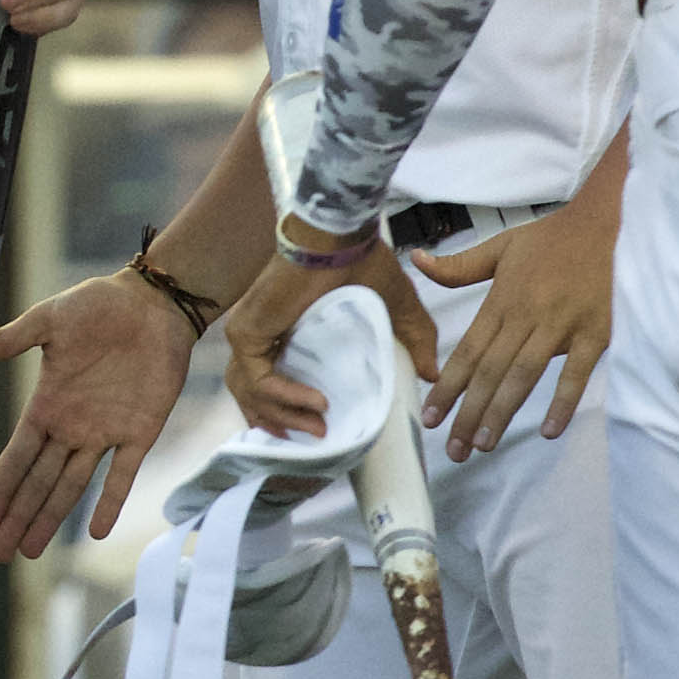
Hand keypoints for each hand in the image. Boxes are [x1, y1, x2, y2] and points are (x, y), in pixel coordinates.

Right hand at [0, 271, 192, 559]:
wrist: (152, 302)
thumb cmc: (99, 305)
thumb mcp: (50, 319)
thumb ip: (16, 338)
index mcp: (47, 405)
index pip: (17, 459)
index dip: (0, 492)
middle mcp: (72, 428)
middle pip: (38, 484)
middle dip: (18, 519)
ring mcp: (105, 433)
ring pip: (71, 488)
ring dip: (51, 519)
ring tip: (30, 552)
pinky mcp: (140, 431)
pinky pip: (122, 475)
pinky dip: (109, 502)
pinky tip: (95, 532)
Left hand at [220, 224, 429, 438]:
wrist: (340, 240)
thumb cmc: (363, 264)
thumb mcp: (397, 310)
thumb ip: (414, 340)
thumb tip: (432, 373)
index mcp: (288, 332)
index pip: (271, 383)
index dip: (289, 413)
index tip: (319, 432)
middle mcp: (263, 335)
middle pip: (255, 396)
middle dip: (282, 425)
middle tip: (318, 438)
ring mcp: (250, 334)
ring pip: (253, 394)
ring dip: (285, 419)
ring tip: (320, 428)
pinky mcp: (246, 333)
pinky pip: (260, 380)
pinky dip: (287, 398)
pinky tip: (318, 404)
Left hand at [413, 200, 613, 460]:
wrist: (610, 221)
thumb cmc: (555, 239)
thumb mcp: (502, 246)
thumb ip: (460, 265)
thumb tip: (417, 262)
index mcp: (502, 299)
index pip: (467, 351)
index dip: (448, 386)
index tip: (432, 418)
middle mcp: (526, 315)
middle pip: (490, 370)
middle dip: (469, 413)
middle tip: (455, 450)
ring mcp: (561, 324)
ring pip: (524, 374)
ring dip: (502, 411)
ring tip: (484, 443)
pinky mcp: (596, 331)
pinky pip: (576, 372)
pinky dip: (562, 400)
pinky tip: (548, 429)